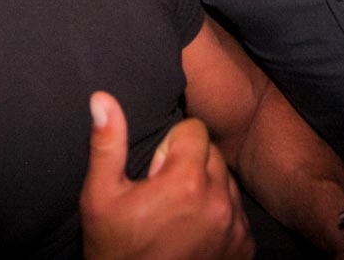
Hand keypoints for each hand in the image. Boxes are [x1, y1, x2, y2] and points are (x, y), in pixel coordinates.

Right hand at [80, 91, 252, 259]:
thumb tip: (102, 98)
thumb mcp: (100, 197)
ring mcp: (235, 228)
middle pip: (212, 154)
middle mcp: (219, 201)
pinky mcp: (243, 249)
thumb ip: (107, 143)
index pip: (194, 130)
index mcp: (186, 181)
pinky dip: (219, 215)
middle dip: (189, 163)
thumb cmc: (114, 250)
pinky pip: (236, 212)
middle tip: (162, 191)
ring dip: (206, 188)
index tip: (154, 168)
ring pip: (226, 182)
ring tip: (177, 212)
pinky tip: (193, 231)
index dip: (170, 144)